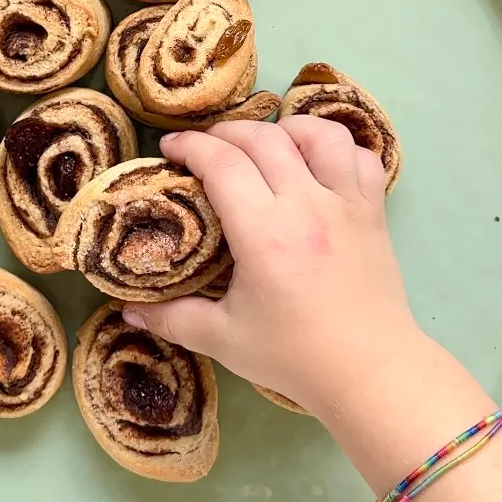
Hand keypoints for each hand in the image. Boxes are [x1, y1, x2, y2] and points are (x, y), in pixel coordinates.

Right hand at [122, 117, 419, 414]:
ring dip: (286, 129)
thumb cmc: (294, 357)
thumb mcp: (223, 339)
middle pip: (263, 139)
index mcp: (265, 234)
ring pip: (319, 135)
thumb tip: (127, 311)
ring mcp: (347, 203)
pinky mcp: (374, 210)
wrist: (369, 373)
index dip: (191, 146)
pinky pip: (362, 157)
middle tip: (205, 148)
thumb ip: (172, 319)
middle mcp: (307, 206)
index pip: (222, 163)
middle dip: (225, 132)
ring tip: (266, 145)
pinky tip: (317, 163)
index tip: (170, 150)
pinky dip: (337, 148)